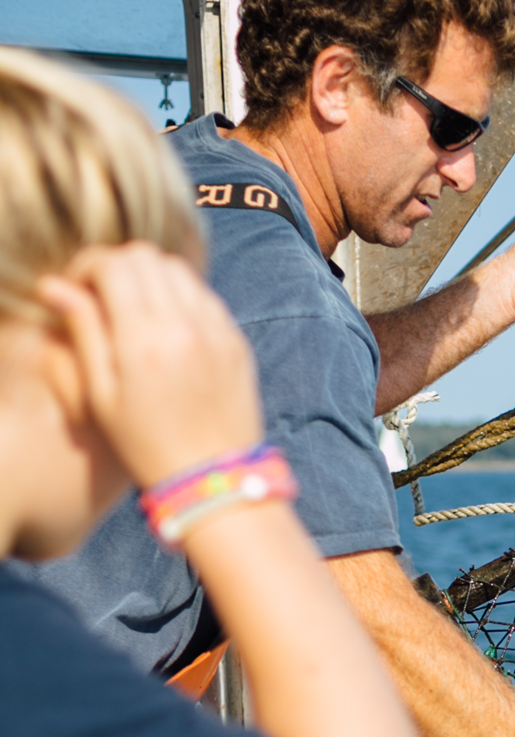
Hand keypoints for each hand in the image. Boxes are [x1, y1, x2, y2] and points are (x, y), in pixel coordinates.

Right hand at [36, 244, 261, 489]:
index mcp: (144, 339)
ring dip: (149, 276)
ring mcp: (217, 330)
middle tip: (102, 296)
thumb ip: (82, 332)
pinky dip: (180, 296)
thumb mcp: (101, 394)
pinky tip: (167, 327)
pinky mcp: (237, 341)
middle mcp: (185, 325)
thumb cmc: (147, 445)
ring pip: (178, 270)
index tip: (75, 289)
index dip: (85, 267)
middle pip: (146, 257)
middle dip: (116, 266)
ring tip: (134, 310)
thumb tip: (54, 286)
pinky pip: (205, 295)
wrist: (215, 479)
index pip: (113, 265)